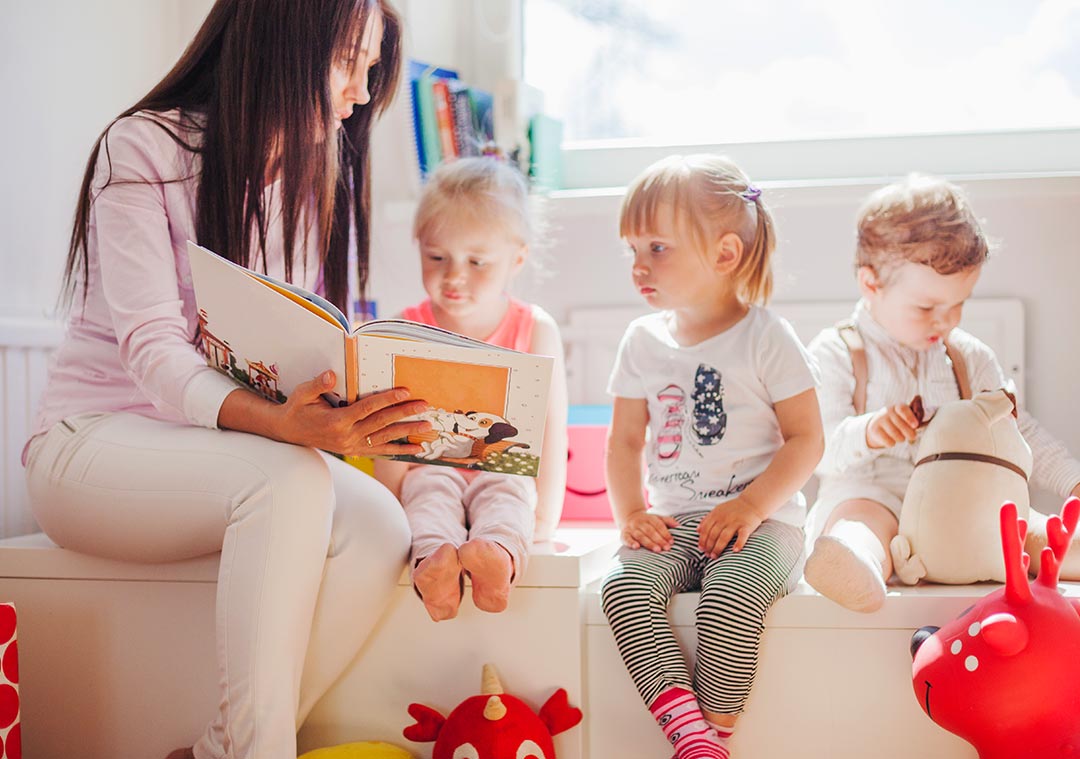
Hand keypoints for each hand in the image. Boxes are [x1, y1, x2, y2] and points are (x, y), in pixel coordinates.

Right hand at [277, 371, 430, 455]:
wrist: (289, 433)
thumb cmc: (298, 408)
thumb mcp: (303, 394)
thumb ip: (318, 384)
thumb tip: (331, 374)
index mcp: (337, 421)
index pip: (367, 408)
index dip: (387, 399)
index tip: (405, 391)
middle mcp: (347, 436)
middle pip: (381, 423)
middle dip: (405, 413)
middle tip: (425, 405)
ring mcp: (352, 446)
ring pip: (385, 438)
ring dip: (408, 432)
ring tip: (428, 426)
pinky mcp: (355, 451)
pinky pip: (381, 451)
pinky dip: (400, 450)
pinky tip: (417, 449)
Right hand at [620, 510, 678, 551]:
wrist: (629, 517)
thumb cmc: (647, 521)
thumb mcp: (657, 518)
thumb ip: (667, 521)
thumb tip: (679, 525)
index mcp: (649, 518)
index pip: (658, 525)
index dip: (665, 533)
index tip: (671, 541)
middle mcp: (639, 522)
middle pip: (650, 531)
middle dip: (659, 540)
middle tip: (667, 548)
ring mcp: (631, 528)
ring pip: (640, 535)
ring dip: (649, 543)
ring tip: (657, 550)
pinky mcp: (624, 534)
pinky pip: (626, 538)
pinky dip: (631, 543)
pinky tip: (636, 547)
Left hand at [697, 496, 763, 556]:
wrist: (752, 502)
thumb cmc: (734, 508)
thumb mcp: (718, 510)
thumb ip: (707, 519)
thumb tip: (697, 531)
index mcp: (716, 514)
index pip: (706, 529)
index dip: (702, 540)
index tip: (701, 549)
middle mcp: (724, 518)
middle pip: (713, 535)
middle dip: (709, 546)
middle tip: (708, 555)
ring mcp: (735, 522)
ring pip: (724, 537)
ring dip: (718, 548)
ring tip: (715, 556)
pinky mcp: (747, 525)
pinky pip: (742, 536)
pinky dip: (739, 543)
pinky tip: (735, 551)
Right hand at [866, 403, 920, 448]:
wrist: (877, 424)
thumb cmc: (897, 421)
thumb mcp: (905, 417)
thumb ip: (914, 419)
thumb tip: (918, 425)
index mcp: (897, 407)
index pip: (903, 409)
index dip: (910, 417)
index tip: (916, 425)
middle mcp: (887, 411)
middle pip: (901, 425)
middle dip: (910, 433)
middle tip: (912, 436)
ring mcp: (879, 420)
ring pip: (896, 435)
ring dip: (901, 439)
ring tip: (900, 437)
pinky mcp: (874, 430)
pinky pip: (888, 441)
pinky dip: (891, 443)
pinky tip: (891, 440)